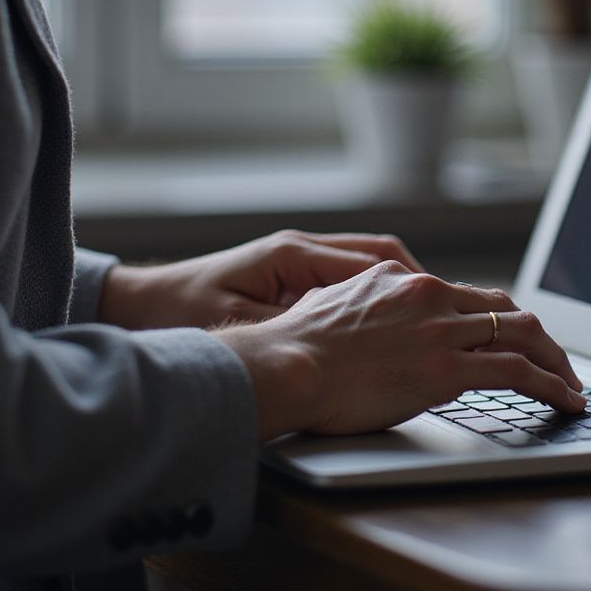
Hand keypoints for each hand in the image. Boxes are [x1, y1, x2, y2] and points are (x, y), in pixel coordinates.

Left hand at [97, 229, 421, 329]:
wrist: (142, 305)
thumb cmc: (182, 315)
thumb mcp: (239, 329)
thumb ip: (293, 328)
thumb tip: (348, 342)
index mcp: (293, 255)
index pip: (371, 260)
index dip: (412, 285)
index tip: (440, 310)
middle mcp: (302, 249)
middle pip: (380, 255)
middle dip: (419, 283)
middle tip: (448, 315)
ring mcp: (298, 259)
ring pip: (369, 264)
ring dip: (401, 287)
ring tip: (428, 320)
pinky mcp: (292, 274)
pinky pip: (349, 277)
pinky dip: (375, 294)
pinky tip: (388, 324)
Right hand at [214, 262, 585, 440]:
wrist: (286, 365)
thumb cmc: (296, 347)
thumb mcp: (332, 306)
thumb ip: (361, 308)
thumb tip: (362, 320)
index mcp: (403, 279)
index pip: (469, 295)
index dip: (500, 319)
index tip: (514, 339)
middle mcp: (430, 294)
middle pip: (506, 308)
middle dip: (540, 336)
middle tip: (557, 362)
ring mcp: (441, 329)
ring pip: (524, 335)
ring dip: (557, 362)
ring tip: (572, 386)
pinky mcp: (447, 368)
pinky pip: (519, 372)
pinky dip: (552, 386)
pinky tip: (566, 401)